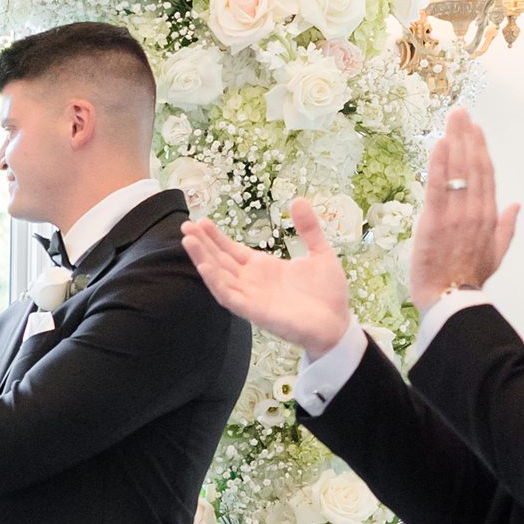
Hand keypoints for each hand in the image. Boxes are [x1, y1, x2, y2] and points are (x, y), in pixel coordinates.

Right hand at [181, 202, 354, 356]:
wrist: (337, 324)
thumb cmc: (327, 293)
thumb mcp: (319, 252)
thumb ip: (308, 228)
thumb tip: (298, 200)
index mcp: (263, 268)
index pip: (231, 250)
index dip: (216, 236)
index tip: (202, 221)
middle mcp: (251, 281)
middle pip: (219, 259)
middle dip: (202, 243)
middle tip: (186, 224)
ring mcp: (250, 296)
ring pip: (219, 275)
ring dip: (202, 258)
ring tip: (188, 240)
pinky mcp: (253, 311)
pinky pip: (228, 296)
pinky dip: (215, 281)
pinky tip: (205, 266)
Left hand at [408, 105, 518, 308]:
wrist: (452, 300)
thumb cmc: (471, 279)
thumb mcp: (496, 253)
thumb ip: (507, 227)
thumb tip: (517, 205)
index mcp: (489, 215)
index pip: (486, 174)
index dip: (481, 148)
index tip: (476, 128)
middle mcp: (476, 210)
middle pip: (474, 165)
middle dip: (468, 135)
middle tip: (460, 112)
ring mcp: (456, 215)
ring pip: (459, 170)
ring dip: (455, 140)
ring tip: (452, 118)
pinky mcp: (434, 222)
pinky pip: (438, 187)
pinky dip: (439, 164)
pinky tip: (439, 144)